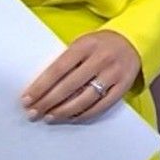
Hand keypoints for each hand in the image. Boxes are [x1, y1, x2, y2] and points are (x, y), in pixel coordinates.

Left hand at [21, 30, 140, 123]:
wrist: (133, 41)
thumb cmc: (99, 44)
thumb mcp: (82, 44)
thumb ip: (66, 61)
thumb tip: (41, 87)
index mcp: (86, 45)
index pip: (58, 69)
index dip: (41, 86)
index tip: (27, 99)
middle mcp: (101, 59)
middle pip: (69, 86)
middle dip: (48, 102)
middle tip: (33, 113)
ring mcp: (114, 73)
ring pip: (85, 99)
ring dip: (64, 111)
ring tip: (49, 117)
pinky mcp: (123, 86)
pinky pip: (101, 106)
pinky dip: (84, 114)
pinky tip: (70, 118)